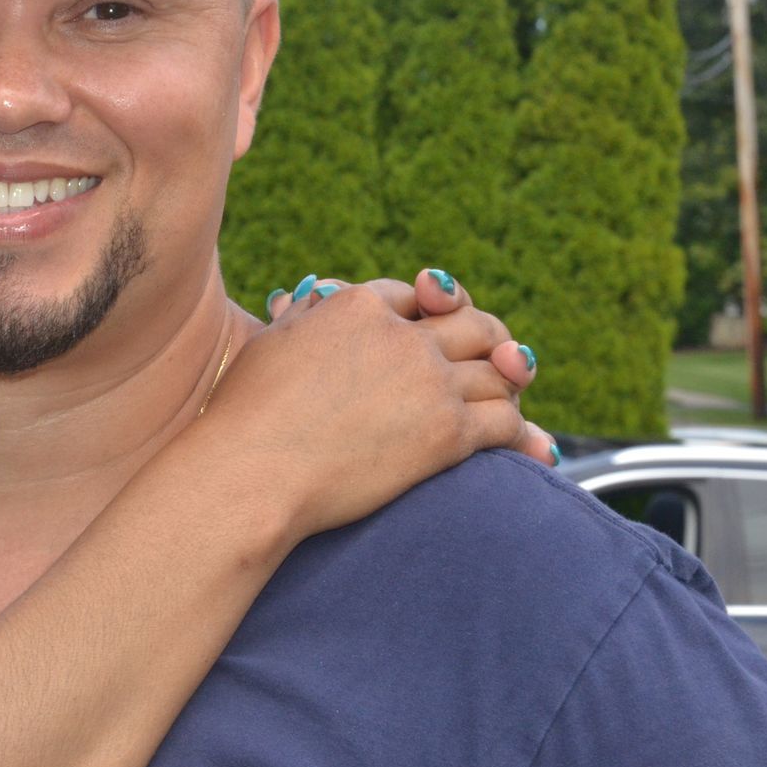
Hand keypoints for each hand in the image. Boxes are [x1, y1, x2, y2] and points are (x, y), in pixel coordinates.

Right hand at [203, 270, 544, 544]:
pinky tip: (522, 448)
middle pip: (471, 322)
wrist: (253, 472)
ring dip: (506, 387)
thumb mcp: (271, 343)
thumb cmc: (245, 413)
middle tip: (494, 358)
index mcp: (356, 305)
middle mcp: (401, 336)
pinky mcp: (447, 432)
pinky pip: (506, 421)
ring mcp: (429, 382)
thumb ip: (304, 316)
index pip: (409, 294)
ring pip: (498, 370)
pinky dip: (521, 434)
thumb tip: (311, 295)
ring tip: (504, 404)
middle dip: (487, 338)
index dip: (423, 309)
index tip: (428, 327)